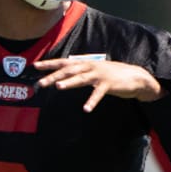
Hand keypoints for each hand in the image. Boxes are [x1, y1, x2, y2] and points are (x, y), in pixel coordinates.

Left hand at [33, 57, 161, 111]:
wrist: (135, 76)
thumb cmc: (111, 75)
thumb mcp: (93, 70)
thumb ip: (79, 72)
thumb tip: (63, 75)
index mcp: (85, 63)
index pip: (63, 62)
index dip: (49, 64)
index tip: (35, 66)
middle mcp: (90, 66)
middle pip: (69, 70)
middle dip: (54, 76)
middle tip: (41, 83)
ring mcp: (99, 75)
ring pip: (81, 78)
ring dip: (70, 82)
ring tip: (59, 87)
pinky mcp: (109, 84)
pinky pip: (98, 93)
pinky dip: (92, 101)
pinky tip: (86, 109)